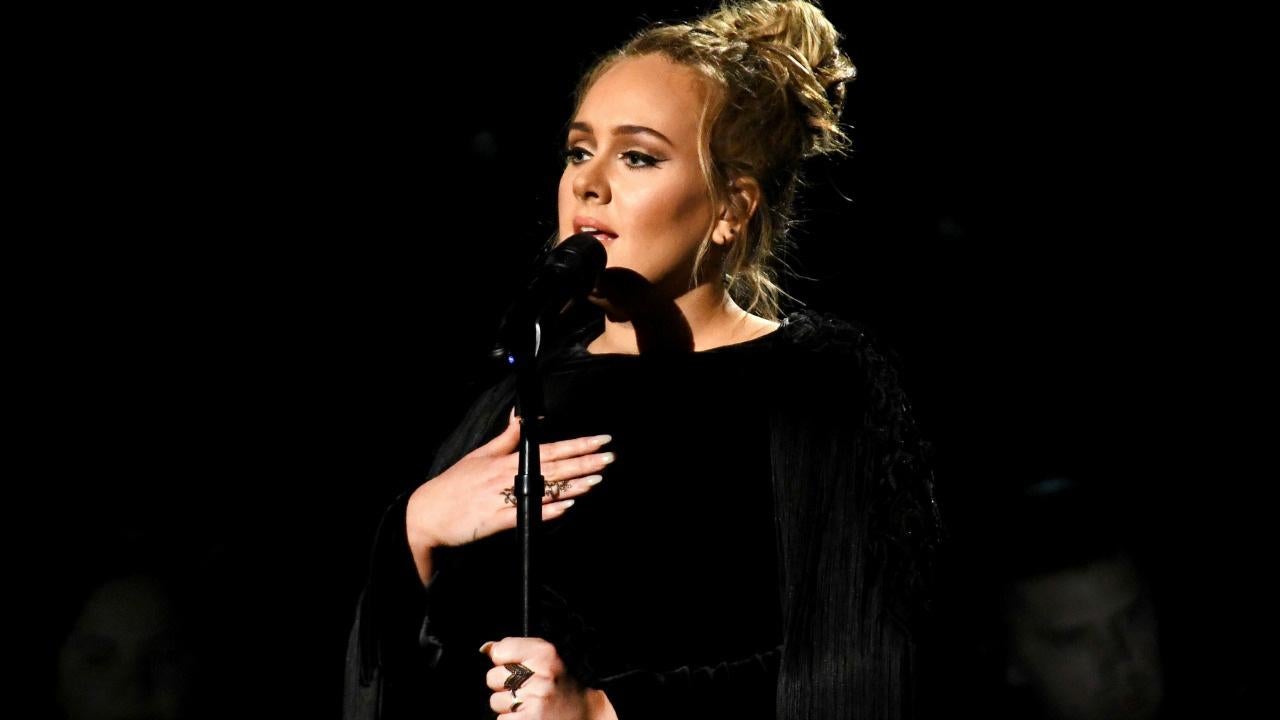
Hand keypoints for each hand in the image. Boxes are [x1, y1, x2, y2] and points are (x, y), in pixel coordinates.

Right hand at [407, 407, 614, 553]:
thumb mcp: (481, 455)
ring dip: (573, 485)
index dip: (578, 445)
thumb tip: (525, 416)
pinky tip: (567, 507)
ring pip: (545, 490)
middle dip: (584, 462)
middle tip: (610, 457)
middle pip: (554, 467)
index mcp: (507, 460)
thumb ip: (507, 438)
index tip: (601, 440)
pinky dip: (547, 511)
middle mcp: (509, 476)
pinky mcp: (497, 520)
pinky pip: (527, 515)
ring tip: (597, 479)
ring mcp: (504, 498)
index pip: (550, 448)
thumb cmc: (456, 484)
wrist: (429, 513)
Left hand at [480, 637, 617, 718]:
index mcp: (544, 653)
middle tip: (526, 688)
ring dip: (508, 706)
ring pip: (495, 701)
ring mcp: (534, 700)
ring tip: (529, 704)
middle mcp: (540, 675)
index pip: (500, 651)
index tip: (519, 668)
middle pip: (493, 677)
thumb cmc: (560, 684)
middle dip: (504, 685)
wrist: (585, 713)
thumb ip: (514, 649)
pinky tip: (529, 716)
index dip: (505, 661)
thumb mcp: (544, 658)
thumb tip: (485, 648)